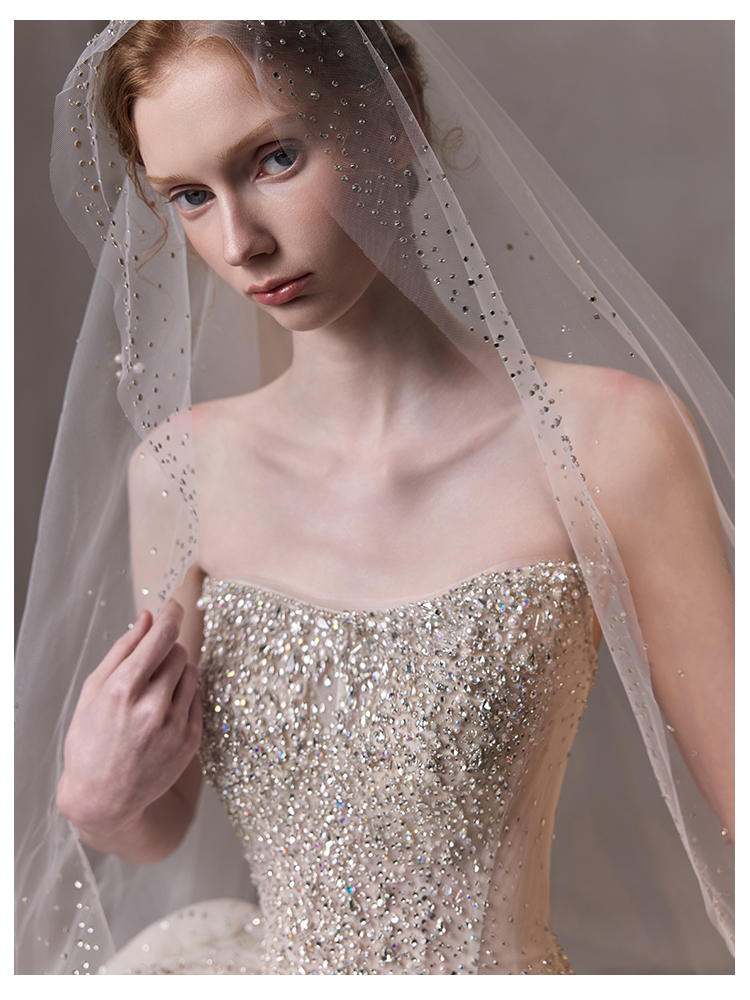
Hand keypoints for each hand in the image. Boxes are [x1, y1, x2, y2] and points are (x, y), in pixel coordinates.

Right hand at [57, 599, 201, 841]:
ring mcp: (174, 726)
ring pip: (191, 673)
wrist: (104, 797)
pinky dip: (183, 695)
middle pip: (178, 653)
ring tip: (154, 690)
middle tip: (149, 665)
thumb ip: (122, 650)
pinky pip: (197, 698)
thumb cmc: (91, 741)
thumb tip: (146, 617)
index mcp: (122, 691)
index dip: (170, 615)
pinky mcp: (190, 741)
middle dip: (166, 650)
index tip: (174, 604)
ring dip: (177, 671)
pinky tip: (163, 710)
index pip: (160, 638)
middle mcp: (152, 708)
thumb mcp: (93, 692)